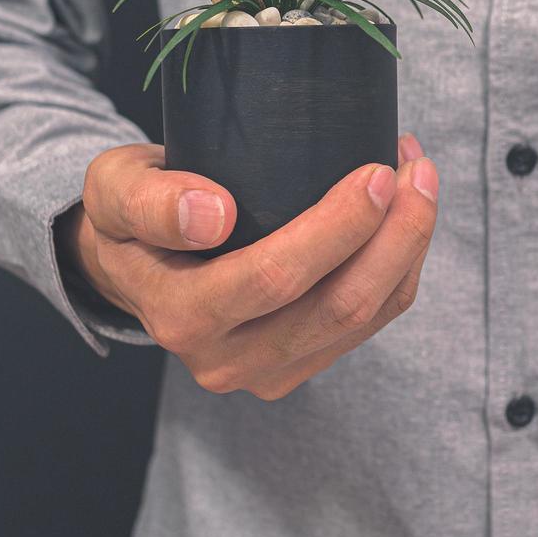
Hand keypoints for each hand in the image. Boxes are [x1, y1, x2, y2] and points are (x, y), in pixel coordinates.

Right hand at [57, 134, 437, 399]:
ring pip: (365, 317)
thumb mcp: (116, 188)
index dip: (336, 228)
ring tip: (421, 178)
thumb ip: (150, 201)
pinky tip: (406, 211)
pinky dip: (401, 264)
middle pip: (336, 306)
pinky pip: (372, 321)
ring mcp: (269, 369)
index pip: (273, 277)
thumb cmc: (132, 213)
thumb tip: (213, 214)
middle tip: (417, 167)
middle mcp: (226, 358)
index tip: (376, 171)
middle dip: (395, 234)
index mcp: (179, 316)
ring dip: (409, 246)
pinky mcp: (302, 363)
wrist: (136, 261)